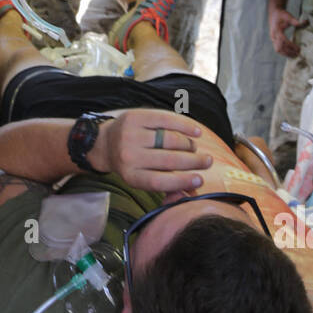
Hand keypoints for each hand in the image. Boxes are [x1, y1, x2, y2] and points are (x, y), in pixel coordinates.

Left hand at [92, 108, 212, 195]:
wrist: (105, 143)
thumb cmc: (132, 164)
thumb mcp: (143, 178)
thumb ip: (167, 186)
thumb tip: (193, 195)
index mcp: (131, 176)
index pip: (159, 181)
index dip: (182, 182)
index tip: (200, 180)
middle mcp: (129, 156)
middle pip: (168, 160)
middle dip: (194, 162)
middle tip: (207, 162)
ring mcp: (131, 135)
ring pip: (170, 139)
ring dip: (188, 145)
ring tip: (194, 148)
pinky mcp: (135, 117)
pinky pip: (166, 119)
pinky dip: (185, 125)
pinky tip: (196, 132)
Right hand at [269, 6, 307, 57]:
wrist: (274, 12)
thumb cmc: (281, 14)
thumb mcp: (288, 16)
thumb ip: (295, 21)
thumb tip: (305, 22)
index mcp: (276, 30)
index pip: (284, 40)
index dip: (291, 46)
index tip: (298, 48)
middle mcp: (273, 35)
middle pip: (280, 47)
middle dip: (289, 52)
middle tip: (298, 54)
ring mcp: (272, 38)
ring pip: (278, 49)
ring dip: (286, 54)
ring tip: (294, 56)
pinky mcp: (273, 39)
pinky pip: (277, 48)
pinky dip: (283, 52)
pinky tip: (290, 54)